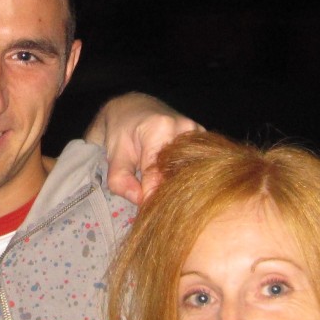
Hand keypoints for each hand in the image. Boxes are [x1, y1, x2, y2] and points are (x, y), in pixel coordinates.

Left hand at [84, 92, 203, 204]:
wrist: (134, 107)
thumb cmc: (122, 131)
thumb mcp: (113, 155)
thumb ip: (121, 180)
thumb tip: (141, 201)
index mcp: (160, 129)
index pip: (159, 175)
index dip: (152, 197)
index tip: (147, 212)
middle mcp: (185, 128)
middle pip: (180, 174)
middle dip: (168, 193)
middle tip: (157, 207)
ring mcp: (199, 132)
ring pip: (192, 171)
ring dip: (180, 185)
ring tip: (166, 192)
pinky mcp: (205, 138)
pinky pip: (199, 164)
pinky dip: (188, 176)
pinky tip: (176, 180)